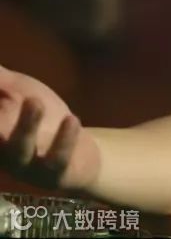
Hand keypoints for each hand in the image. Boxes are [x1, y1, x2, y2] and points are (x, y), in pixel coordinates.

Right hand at [0, 64, 100, 189]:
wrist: (81, 153)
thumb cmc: (44, 119)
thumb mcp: (20, 92)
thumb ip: (0, 78)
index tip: (0, 91)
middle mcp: (1, 152)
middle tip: (0, 95)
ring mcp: (26, 166)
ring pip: (19, 149)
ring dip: (26, 125)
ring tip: (35, 101)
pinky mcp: (53, 174)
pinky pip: (56, 160)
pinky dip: (64, 140)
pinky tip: (72, 119)